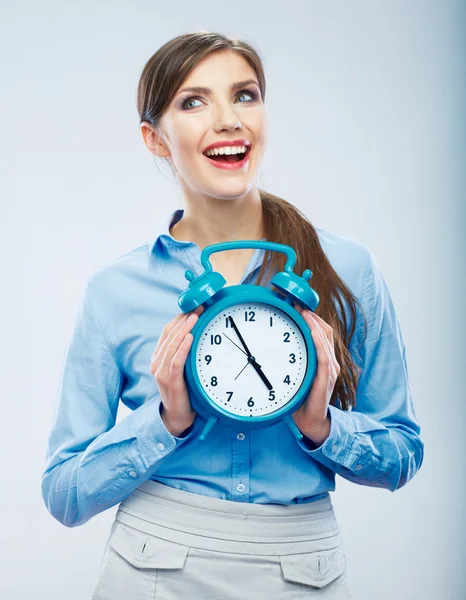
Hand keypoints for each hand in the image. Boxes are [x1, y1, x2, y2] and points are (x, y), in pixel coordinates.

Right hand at [150, 305, 203, 435]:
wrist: (177, 416)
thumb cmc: (183, 391)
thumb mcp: (181, 369)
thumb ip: (184, 353)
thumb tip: (197, 333)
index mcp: (159, 358)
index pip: (167, 331)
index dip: (179, 317)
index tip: (193, 306)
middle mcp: (157, 363)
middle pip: (169, 334)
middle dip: (184, 319)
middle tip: (198, 307)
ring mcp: (161, 372)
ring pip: (172, 345)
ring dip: (185, 328)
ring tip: (195, 317)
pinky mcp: (170, 381)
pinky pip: (176, 361)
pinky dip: (183, 347)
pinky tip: (190, 337)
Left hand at [291, 303, 339, 445]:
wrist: (309, 422)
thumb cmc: (299, 399)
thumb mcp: (293, 375)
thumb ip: (288, 361)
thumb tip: (264, 349)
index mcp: (322, 359)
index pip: (321, 331)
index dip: (311, 317)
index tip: (297, 305)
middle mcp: (329, 362)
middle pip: (325, 330)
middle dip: (312, 316)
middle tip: (297, 305)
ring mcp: (330, 370)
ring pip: (326, 339)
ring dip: (314, 324)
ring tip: (303, 313)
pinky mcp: (327, 379)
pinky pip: (325, 356)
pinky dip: (319, 342)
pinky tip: (312, 332)